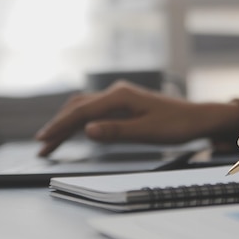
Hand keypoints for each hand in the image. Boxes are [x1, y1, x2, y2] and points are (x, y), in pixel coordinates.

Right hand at [36, 81, 238, 156]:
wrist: (196, 118)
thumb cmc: (176, 125)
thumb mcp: (147, 132)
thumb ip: (116, 131)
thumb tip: (87, 131)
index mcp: (120, 96)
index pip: (82, 112)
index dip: (60, 126)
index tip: (43, 140)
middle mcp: (116, 92)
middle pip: (78, 108)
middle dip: (58, 126)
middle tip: (42, 146)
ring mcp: (119, 96)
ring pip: (83, 107)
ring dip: (66, 123)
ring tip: (51, 142)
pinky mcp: (123, 103)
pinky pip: (94, 110)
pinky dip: (79, 121)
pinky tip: (73, 132)